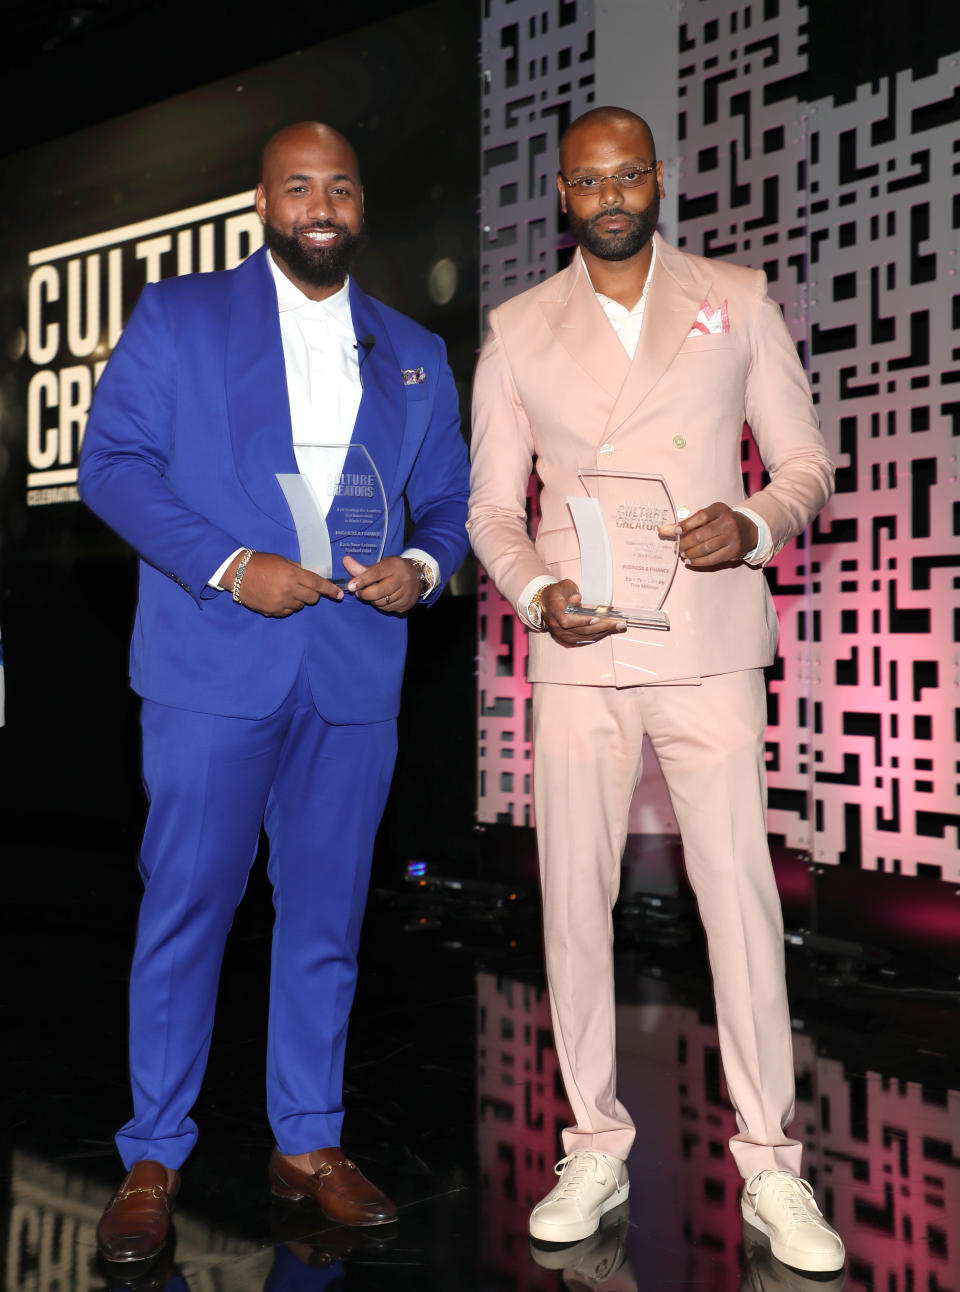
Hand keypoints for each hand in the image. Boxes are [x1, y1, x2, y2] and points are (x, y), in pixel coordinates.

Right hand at [224, 552, 342, 616]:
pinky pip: (288, 611)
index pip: (317, 584)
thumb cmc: (260, 563)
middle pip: (312, 598)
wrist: (237, 573)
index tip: (340, 595)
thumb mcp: (282, 561)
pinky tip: (277, 597)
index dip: (330, 590)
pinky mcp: (272, 611)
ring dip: (298, 599)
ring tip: (285, 590)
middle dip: (313, 594)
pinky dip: (287, 606)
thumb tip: (313, 577)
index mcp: (292, 575)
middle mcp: (289, 590)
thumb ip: (299, 570)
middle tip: (305, 588)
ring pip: (300, 606)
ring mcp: (280, 602)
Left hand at [343, 554, 420, 613]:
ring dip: (372, 600)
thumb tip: (345, 561)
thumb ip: (362, 567)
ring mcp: (406, 593)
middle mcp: (402, 579)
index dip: (361, 580)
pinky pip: (388, 609)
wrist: (418, 576)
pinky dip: (381, 605)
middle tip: (358, 592)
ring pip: (382, 602)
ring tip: (372, 594)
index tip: (350, 586)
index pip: (375, 574)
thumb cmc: (394, 569)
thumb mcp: (381, 564)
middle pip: (378, 592)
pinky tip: (382, 598)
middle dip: (364, 594)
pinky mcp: (407, 604)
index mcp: (394, 566)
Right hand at [540, 580, 626, 647]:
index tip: (596, 619)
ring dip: (603, 632)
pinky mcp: (567, 639)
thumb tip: (578, 599)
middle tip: (619, 623)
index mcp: (555, 611)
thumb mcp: (563, 586)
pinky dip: (597, 636)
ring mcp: (562, 634)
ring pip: (585, 636)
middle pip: (581, 630)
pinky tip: (608, 631)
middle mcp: (557, 626)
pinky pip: (584, 639)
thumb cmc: (556, 593)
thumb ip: (570, 591)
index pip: (567, 620)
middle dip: (602, 627)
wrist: (544, 603)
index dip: (582, 621)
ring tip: (618, 627)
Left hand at [658, 502, 756, 568]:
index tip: (673, 531)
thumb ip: (691, 521)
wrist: (748, 530)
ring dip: (690, 553)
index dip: (685, 525)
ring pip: (705, 548)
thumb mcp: (710, 515)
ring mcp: (732, 537)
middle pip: (701, 535)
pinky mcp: (733, 551)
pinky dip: (698, 561)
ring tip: (682, 554)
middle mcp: (728, 522)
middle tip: (676, 547)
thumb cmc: (722, 521)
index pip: (700, 517)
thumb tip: (666, 530)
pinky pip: (712, 559)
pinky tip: (690, 561)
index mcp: (719, 510)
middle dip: (685, 543)